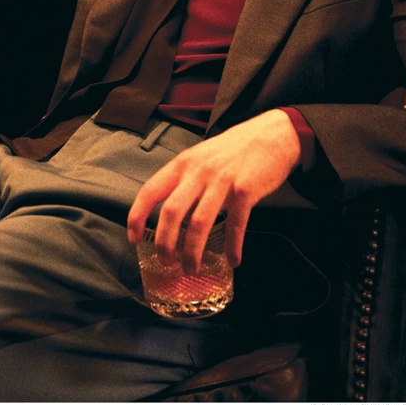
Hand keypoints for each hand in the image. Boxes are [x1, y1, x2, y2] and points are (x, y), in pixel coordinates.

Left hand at [127, 109, 300, 273]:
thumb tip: (169, 214)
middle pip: (171, 211)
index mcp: (182, 164)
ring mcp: (222, 181)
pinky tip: (233, 261)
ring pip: (199, 222)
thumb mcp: (200, 158)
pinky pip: (236, 224)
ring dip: (193, 251)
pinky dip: (233, 246)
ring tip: (192, 269)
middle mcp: (198, 172)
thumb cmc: (233, 150)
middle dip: (164, 242)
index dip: (137, 215)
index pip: (150, 190)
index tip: (133, 237)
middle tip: (165, 261)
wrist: (272, 135)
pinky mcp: (246, 190)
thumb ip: (185, 180)